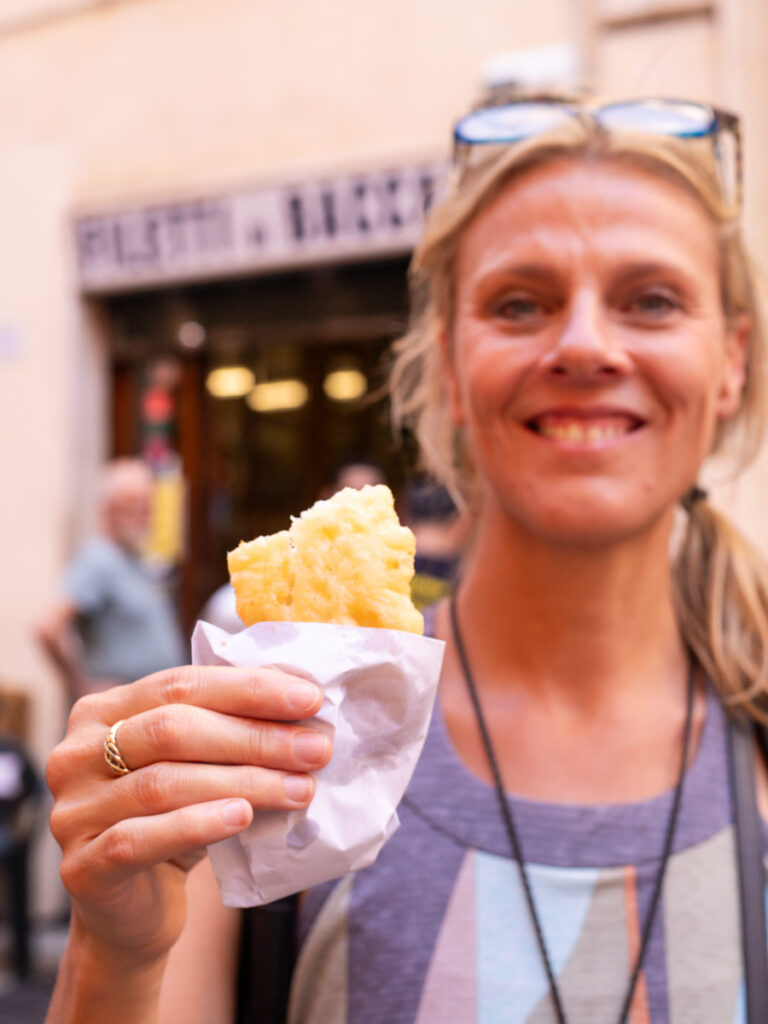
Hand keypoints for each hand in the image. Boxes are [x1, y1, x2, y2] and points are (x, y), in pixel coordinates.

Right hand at [46, 665, 330, 968]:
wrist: (134, 912)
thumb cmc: (173, 821)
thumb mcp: (195, 765)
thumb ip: (226, 729)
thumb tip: (303, 704)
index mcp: (101, 711)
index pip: (180, 684)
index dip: (248, 689)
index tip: (310, 699)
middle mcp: (75, 754)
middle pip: (173, 730)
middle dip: (255, 737)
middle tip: (316, 749)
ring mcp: (73, 810)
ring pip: (165, 784)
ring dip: (244, 782)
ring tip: (301, 788)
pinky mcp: (82, 867)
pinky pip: (141, 838)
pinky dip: (198, 824)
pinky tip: (244, 816)